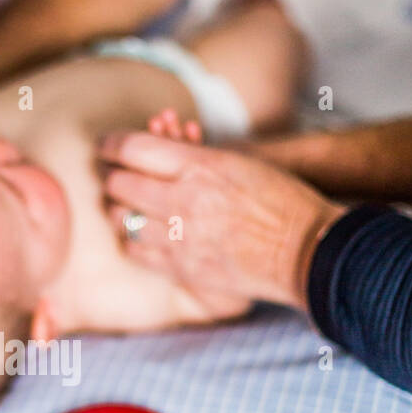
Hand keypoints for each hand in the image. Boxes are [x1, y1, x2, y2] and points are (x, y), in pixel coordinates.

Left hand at [100, 118, 346, 310]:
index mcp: (200, 166)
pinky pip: (137, 252)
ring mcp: (180, 237)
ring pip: (123, 220)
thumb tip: (161, 147)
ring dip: (121, 211)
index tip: (106, 145)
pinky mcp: (182, 268)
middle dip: (112, 177)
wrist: (305, 250)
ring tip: (127, 206)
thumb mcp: (241, 162)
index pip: (133, 148)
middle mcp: (183, 200)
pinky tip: (143, 236)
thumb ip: (196, 157)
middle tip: (114, 176)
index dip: (111, 144)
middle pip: (119, 184)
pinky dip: (134, 241)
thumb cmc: (282, 200)